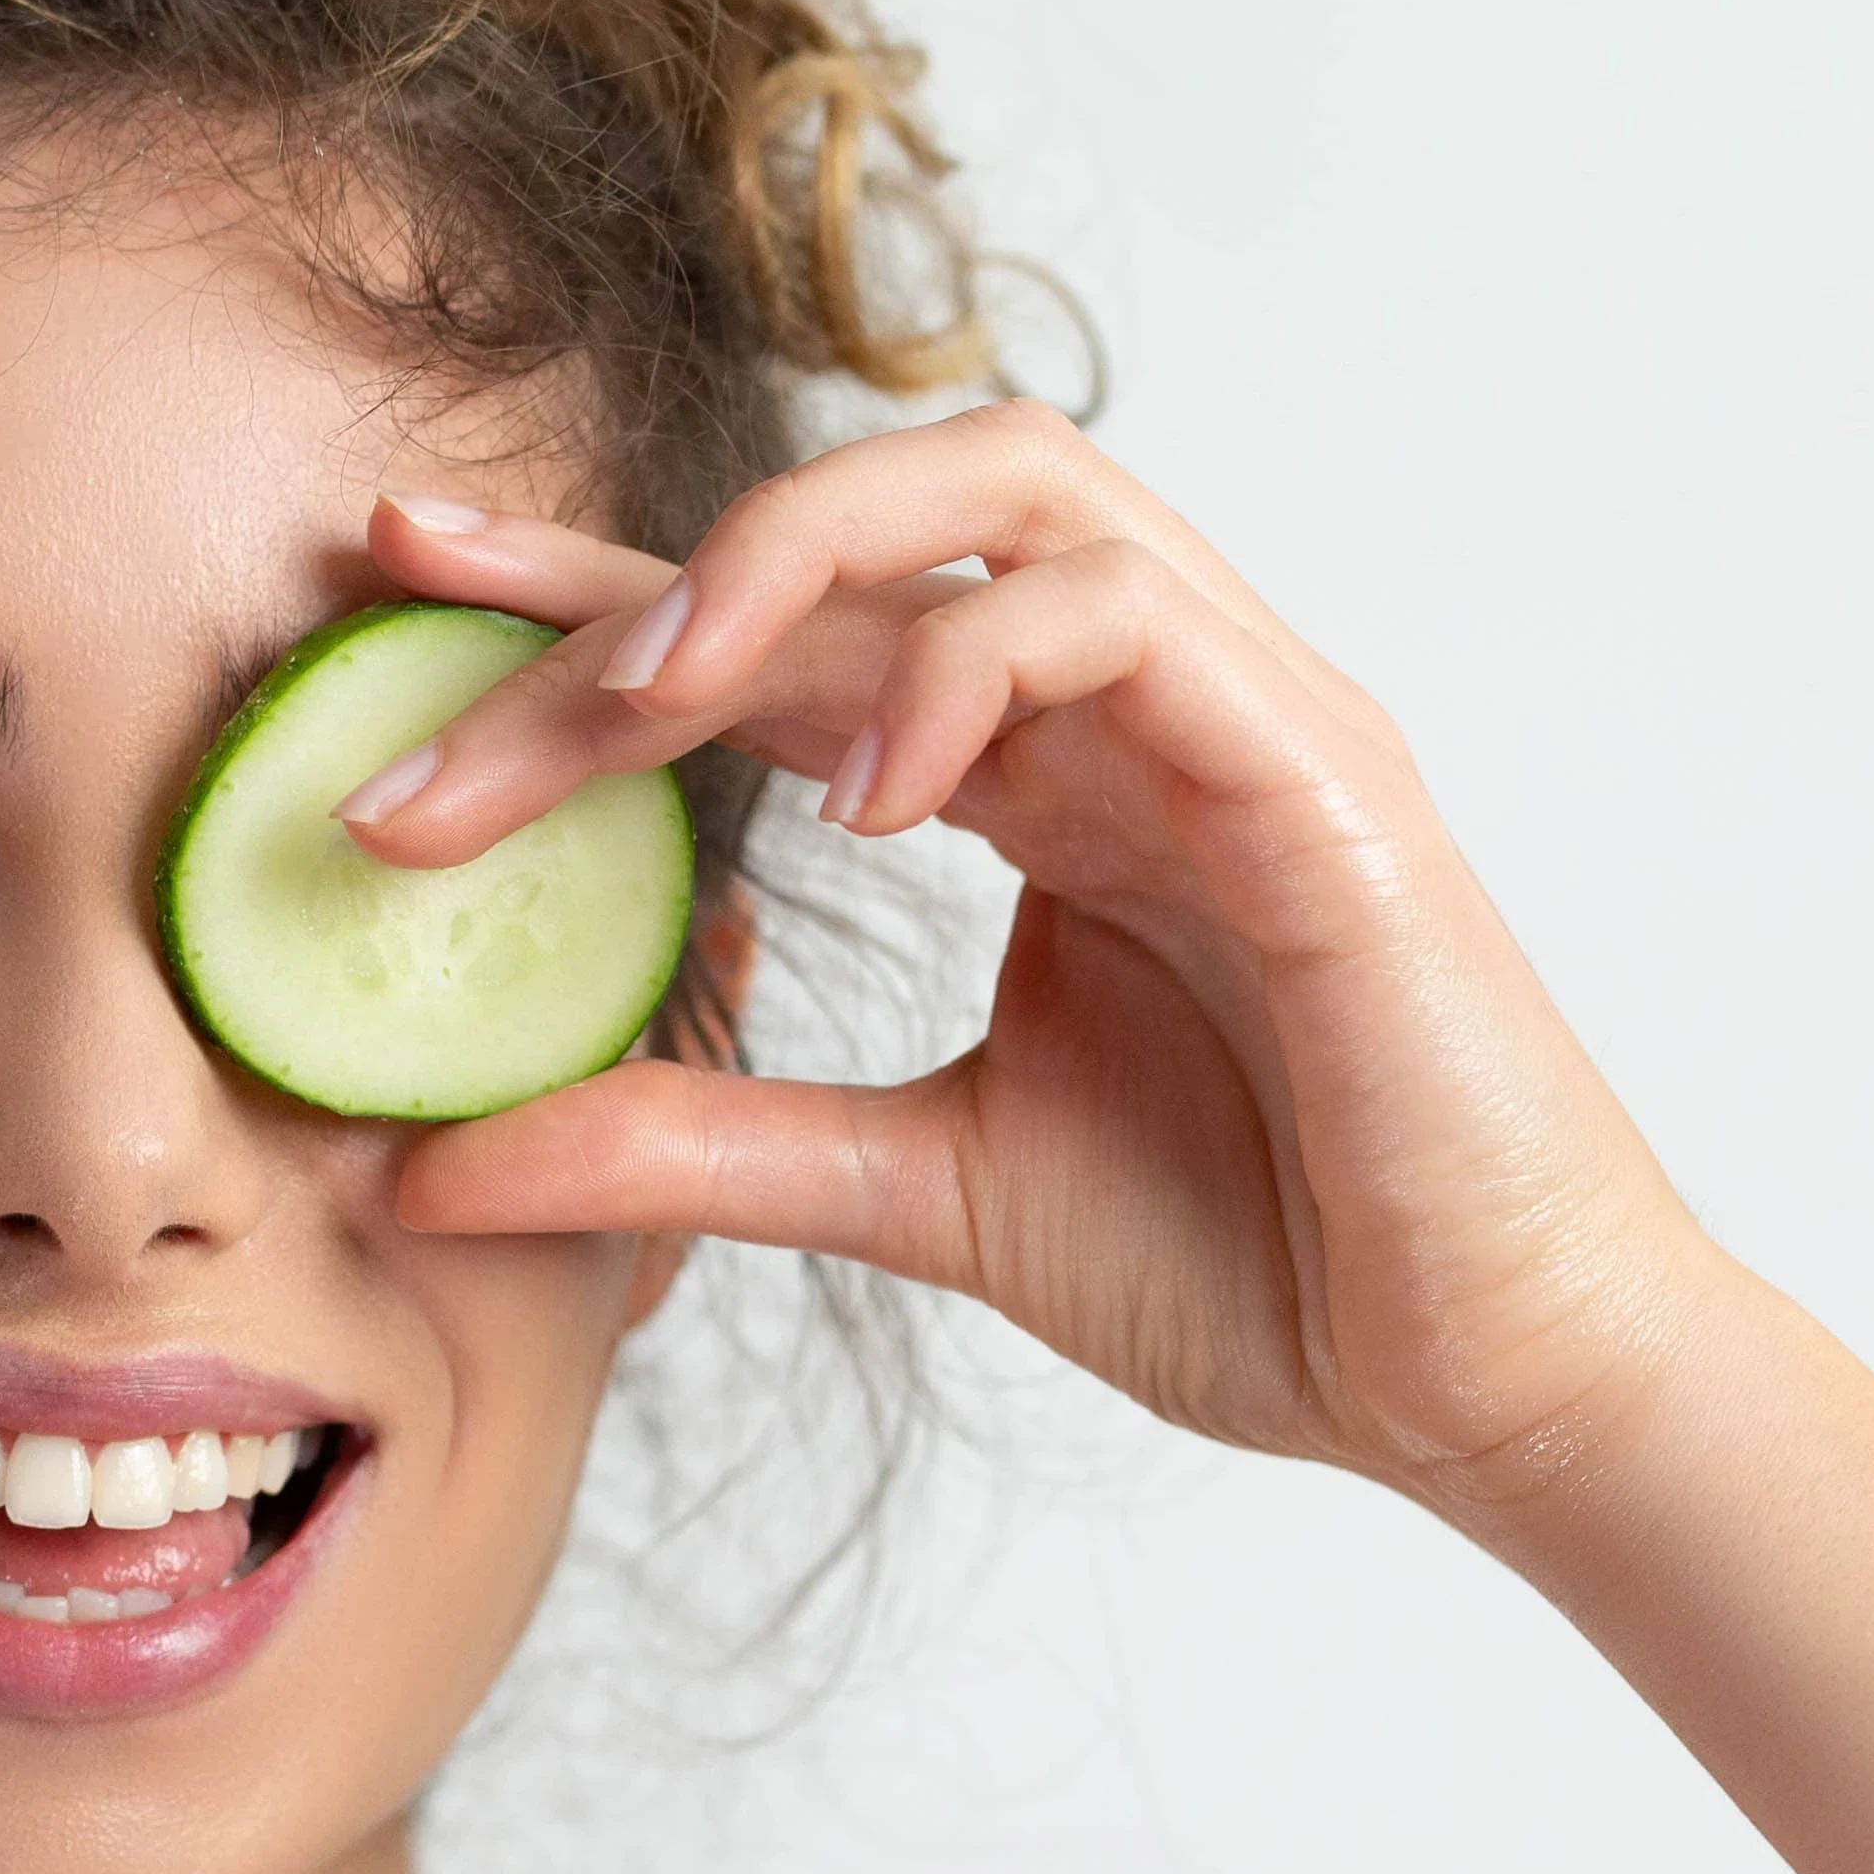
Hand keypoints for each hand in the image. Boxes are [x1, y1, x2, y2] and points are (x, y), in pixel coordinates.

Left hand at [352, 404, 1726, 1507]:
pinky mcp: (1320, 772)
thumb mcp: (910, 1187)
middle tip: (438, 653)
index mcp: (1039, 779)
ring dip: (799, 560)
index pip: (786, 631)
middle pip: (862, 528)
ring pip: (1006, 488)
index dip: (586, 591)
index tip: (392, 584)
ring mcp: (1235, 715)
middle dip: (638, 571)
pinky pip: (1126, 620)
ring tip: (647, 690)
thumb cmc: (1260, 1265)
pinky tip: (867, 793)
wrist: (1482, 1385)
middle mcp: (1130, 708)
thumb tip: (433, 1161)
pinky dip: (973, 667)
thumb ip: (693, 1146)